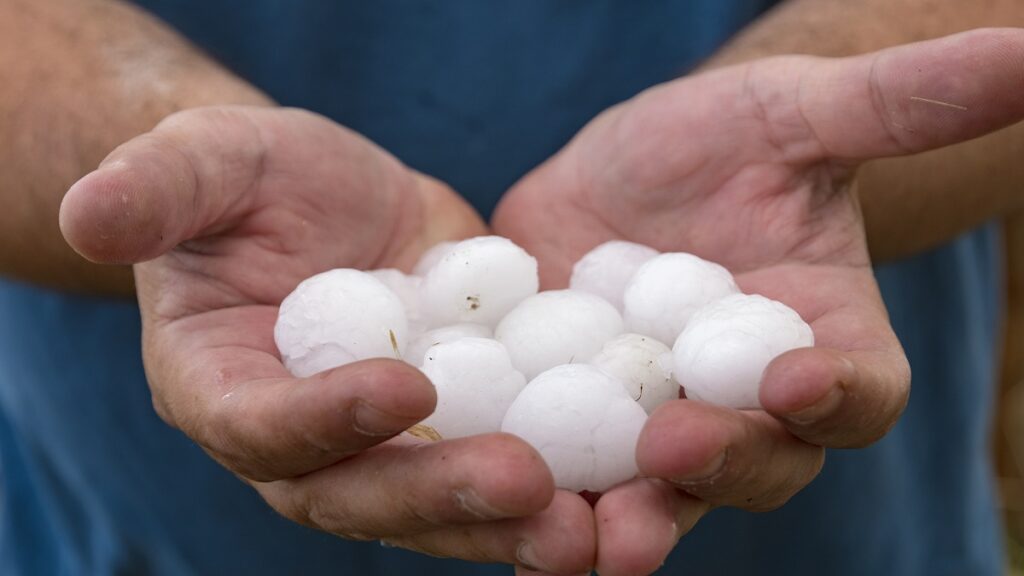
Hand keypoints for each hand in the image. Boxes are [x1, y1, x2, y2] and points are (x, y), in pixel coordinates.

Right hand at [60, 106, 594, 572]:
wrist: (323, 198)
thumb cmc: (246, 179)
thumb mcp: (202, 163)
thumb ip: (153, 190)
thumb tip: (89, 212)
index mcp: (225, 390)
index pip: (261, 428)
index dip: (322, 420)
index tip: (402, 387)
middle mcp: (306, 441)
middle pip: (364, 492)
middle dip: (441, 494)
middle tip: (527, 486)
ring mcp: (387, 441)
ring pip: (443, 500)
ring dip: (513, 521)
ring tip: (589, 525)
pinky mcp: (460, 419)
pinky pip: (503, 457)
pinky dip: (562, 479)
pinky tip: (628, 481)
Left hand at [494, 28, 1023, 574]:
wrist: (639, 171)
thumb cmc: (736, 141)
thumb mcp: (802, 113)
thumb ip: (898, 104)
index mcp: (822, 349)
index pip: (856, 393)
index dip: (838, 395)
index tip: (799, 376)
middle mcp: (746, 411)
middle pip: (753, 465)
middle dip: (719, 469)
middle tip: (672, 456)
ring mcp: (655, 425)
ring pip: (651, 495)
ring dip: (621, 522)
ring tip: (579, 542)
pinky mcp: (573, 421)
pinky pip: (560, 470)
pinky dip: (532, 494)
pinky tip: (484, 496)